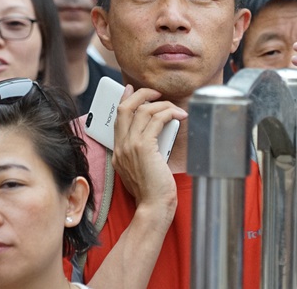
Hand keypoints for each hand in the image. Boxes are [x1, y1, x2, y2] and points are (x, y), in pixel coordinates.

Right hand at [112, 86, 186, 214]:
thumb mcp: (141, 167)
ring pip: (143, 110)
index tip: (131, 89)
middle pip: (125, 107)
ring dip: (162, 105)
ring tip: (175, 109)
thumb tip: (157, 130)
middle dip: (141, 94)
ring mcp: (130, 145)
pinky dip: (169, 113)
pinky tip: (179, 116)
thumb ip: (142, 149)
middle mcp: (121, 146)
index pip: (118, 117)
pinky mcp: (144, 147)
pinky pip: (156, 119)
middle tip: (156, 93)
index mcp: (118, 151)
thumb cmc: (153, 191)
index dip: (125, 99)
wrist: (153, 207)